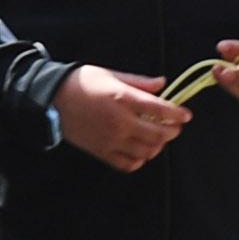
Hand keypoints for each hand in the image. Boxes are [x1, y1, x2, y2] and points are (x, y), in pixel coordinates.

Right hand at [51, 63, 186, 170]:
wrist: (52, 99)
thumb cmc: (82, 82)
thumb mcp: (112, 74)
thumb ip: (139, 82)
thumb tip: (163, 84)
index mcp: (123, 98)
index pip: (160, 110)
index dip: (177, 114)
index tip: (186, 115)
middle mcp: (119, 122)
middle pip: (157, 134)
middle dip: (172, 132)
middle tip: (174, 127)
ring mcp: (111, 139)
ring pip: (146, 151)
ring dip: (157, 146)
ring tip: (157, 138)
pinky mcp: (101, 152)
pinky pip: (128, 164)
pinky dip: (139, 160)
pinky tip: (140, 151)